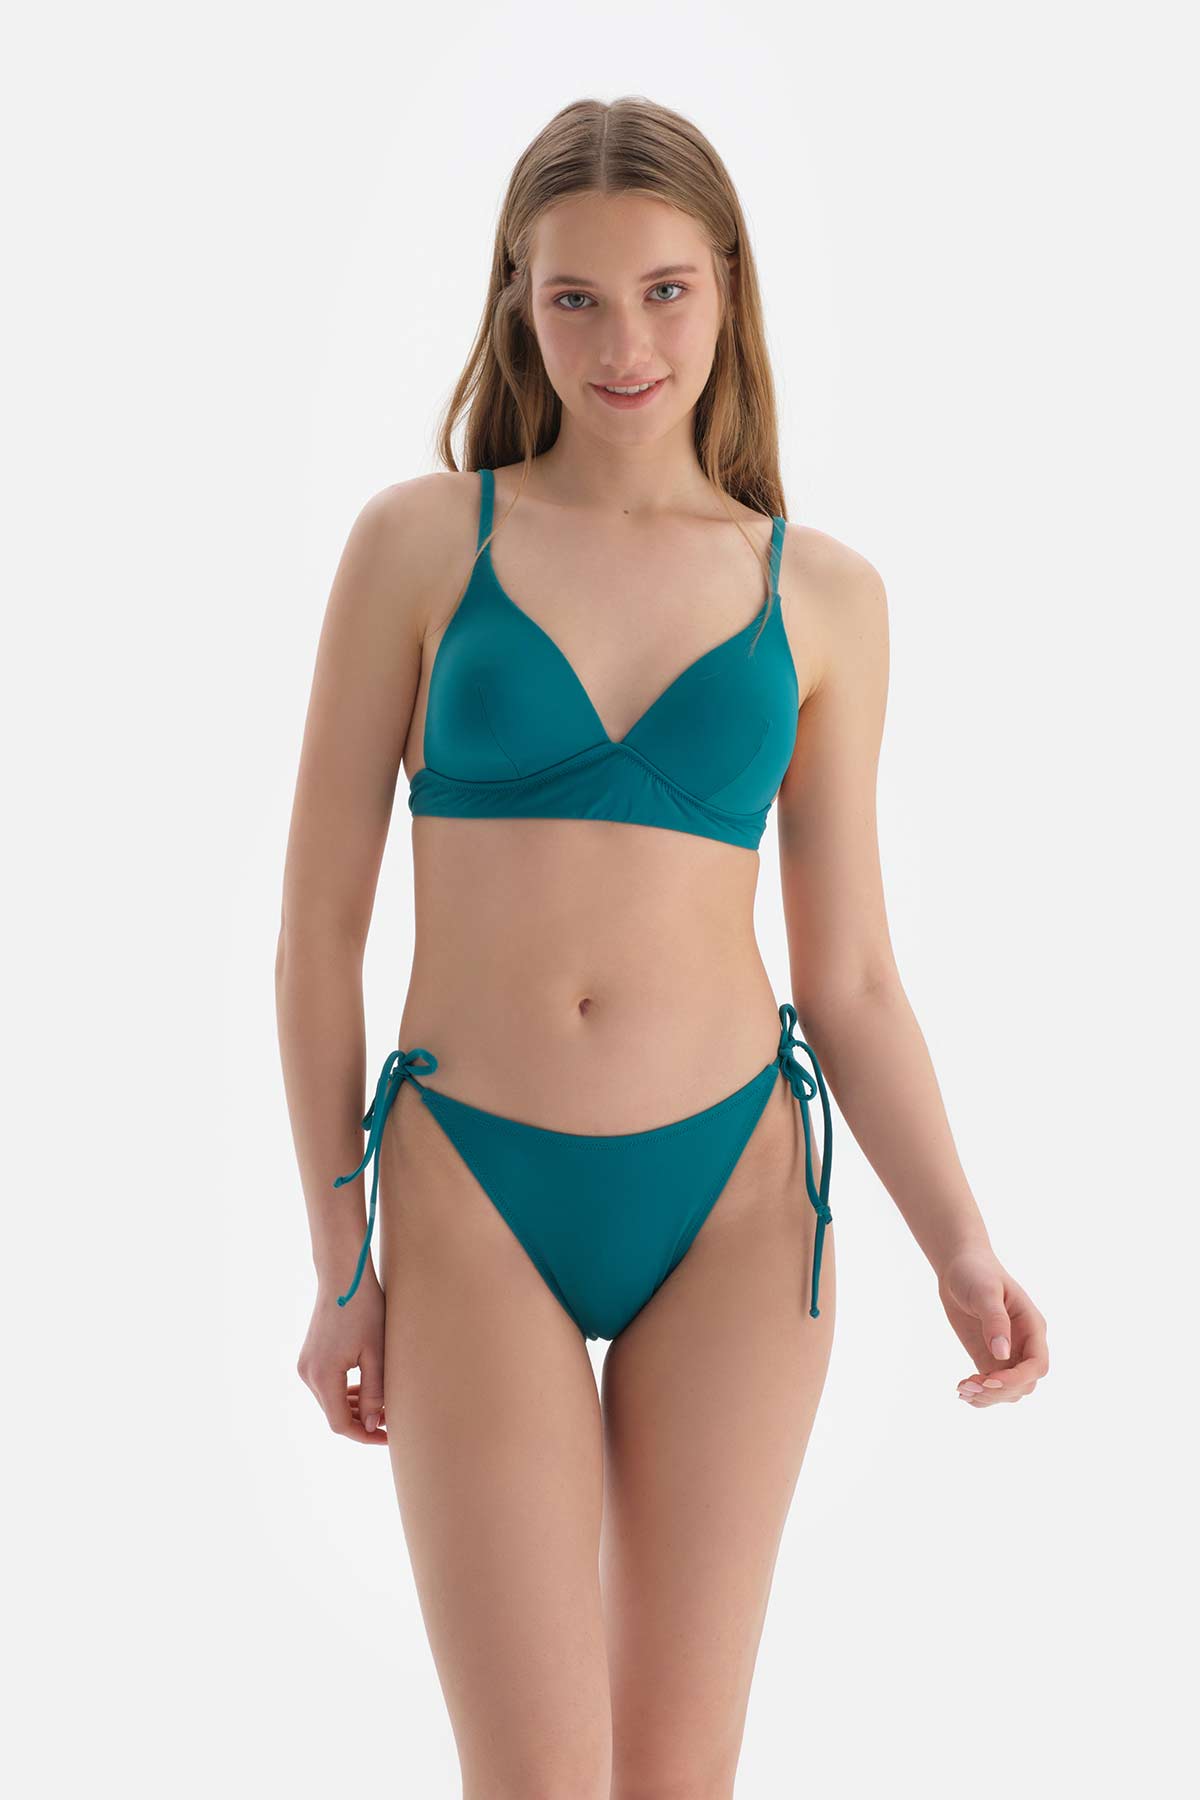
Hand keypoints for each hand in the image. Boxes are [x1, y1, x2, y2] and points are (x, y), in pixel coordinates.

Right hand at [296, 1273, 388, 1443]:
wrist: (343, 1276)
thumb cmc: (364, 1310)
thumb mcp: (376, 1353)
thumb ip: (375, 1392)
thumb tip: (374, 1426)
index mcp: (323, 1376)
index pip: (341, 1424)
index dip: (365, 1435)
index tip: (389, 1436)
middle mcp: (308, 1374)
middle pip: (334, 1414)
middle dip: (362, 1422)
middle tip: (392, 1422)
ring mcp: (306, 1365)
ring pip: (330, 1401)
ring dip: (354, 1408)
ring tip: (383, 1406)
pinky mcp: (310, 1357)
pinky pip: (327, 1385)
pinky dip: (345, 1392)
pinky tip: (366, 1390)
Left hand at [937, 1244, 1048, 1407]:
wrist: (959, 1266)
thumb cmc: (976, 1272)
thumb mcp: (985, 1291)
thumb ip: (995, 1320)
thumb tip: (1002, 1354)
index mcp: (1031, 1327)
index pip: (1037, 1364)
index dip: (1017, 1378)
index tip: (989, 1380)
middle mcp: (1024, 1344)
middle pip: (1025, 1383)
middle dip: (999, 1390)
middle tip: (968, 1385)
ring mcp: (1008, 1353)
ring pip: (1010, 1390)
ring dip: (988, 1397)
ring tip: (962, 1388)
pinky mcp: (989, 1358)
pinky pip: (993, 1386)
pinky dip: (980, 1395)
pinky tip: (962, 1389)